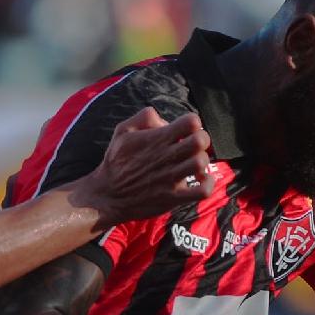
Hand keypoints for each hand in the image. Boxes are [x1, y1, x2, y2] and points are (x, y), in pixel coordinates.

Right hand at [78, 106, 214, 224]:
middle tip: (192, 147)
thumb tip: (164, 119)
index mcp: (157, 139)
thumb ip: (144, 117)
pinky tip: (199, 181)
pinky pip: (202, 191)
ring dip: (202, 162)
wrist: (107, 196)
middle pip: (200, 141)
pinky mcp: (173, 198)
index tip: (185, 131)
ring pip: (201, 163)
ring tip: (194, 164)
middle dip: (201, 140)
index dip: (193, 123)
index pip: (190, 122)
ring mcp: (170, 178)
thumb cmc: (115, 162)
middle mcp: (166, 157)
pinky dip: (207, 184)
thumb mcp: (122, 131)